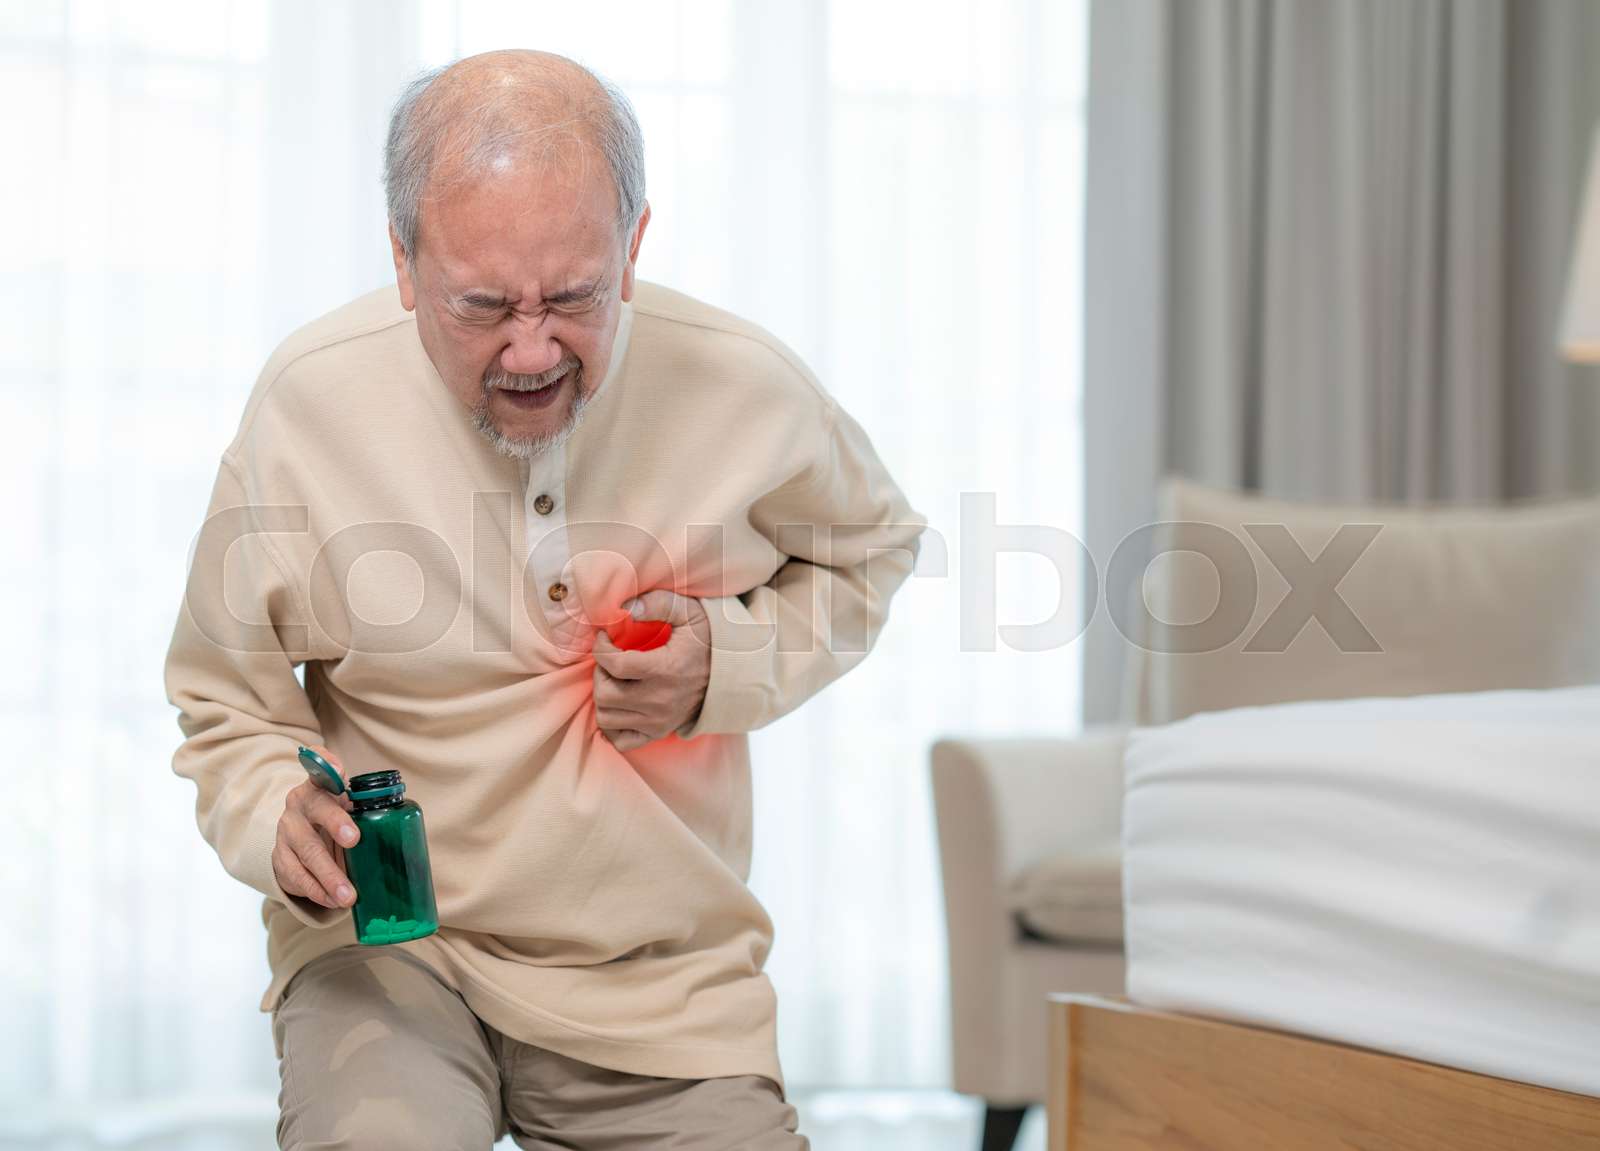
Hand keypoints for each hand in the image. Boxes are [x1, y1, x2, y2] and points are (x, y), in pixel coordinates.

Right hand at [272, 743, 360, 908]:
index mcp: (319, 786)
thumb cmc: (335, 816)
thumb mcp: (347, 805)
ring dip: (328, 876)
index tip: (341, 773)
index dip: (328, 767)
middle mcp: (299, 805)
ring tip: (347, 897)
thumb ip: (364, 806)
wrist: (300, 833)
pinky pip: (295, 876)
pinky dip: (316, 891)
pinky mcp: (279, 857)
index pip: (321, 771)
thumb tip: (399, 831)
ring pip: (306, 852)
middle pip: (317, 813)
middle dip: (335, 826)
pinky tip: (332, 901)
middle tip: (354, 841)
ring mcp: (286, 831)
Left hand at [592, 591, 712, 751]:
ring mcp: (659, 721)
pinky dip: (612, 725)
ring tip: (614, 680)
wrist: (731, 673)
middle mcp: (661, 701)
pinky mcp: (658, 732)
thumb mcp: (689, 612)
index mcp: (666, 670)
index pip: (615, 665)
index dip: (601, 649)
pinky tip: (619, 704)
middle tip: (610, 659)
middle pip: (606, 694)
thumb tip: (625, 608)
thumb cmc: (706, 640)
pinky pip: (620, 740)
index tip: (605, 638)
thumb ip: (658, 603)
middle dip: (600, 672)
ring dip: (603, 697)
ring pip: (607, 718)